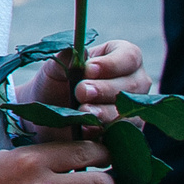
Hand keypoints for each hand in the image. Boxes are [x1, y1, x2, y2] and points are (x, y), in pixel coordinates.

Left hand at [23, 38, 149, 124]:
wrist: (48, 114)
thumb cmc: (57, 84)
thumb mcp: (55, 69)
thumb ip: (65, 59)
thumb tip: (75, 52)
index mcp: (121, 56)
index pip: (129, 56)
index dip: (112, 63)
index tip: (89, 70)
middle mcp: (134, 81)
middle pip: (133, 84)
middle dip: (105, 89)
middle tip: (81, 92)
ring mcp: (134, 107)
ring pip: (130, 110)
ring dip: (104, 111)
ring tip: (82, 110)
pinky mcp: (128, 130)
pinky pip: (123, 132)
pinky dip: (104, 129)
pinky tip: (87, 128)